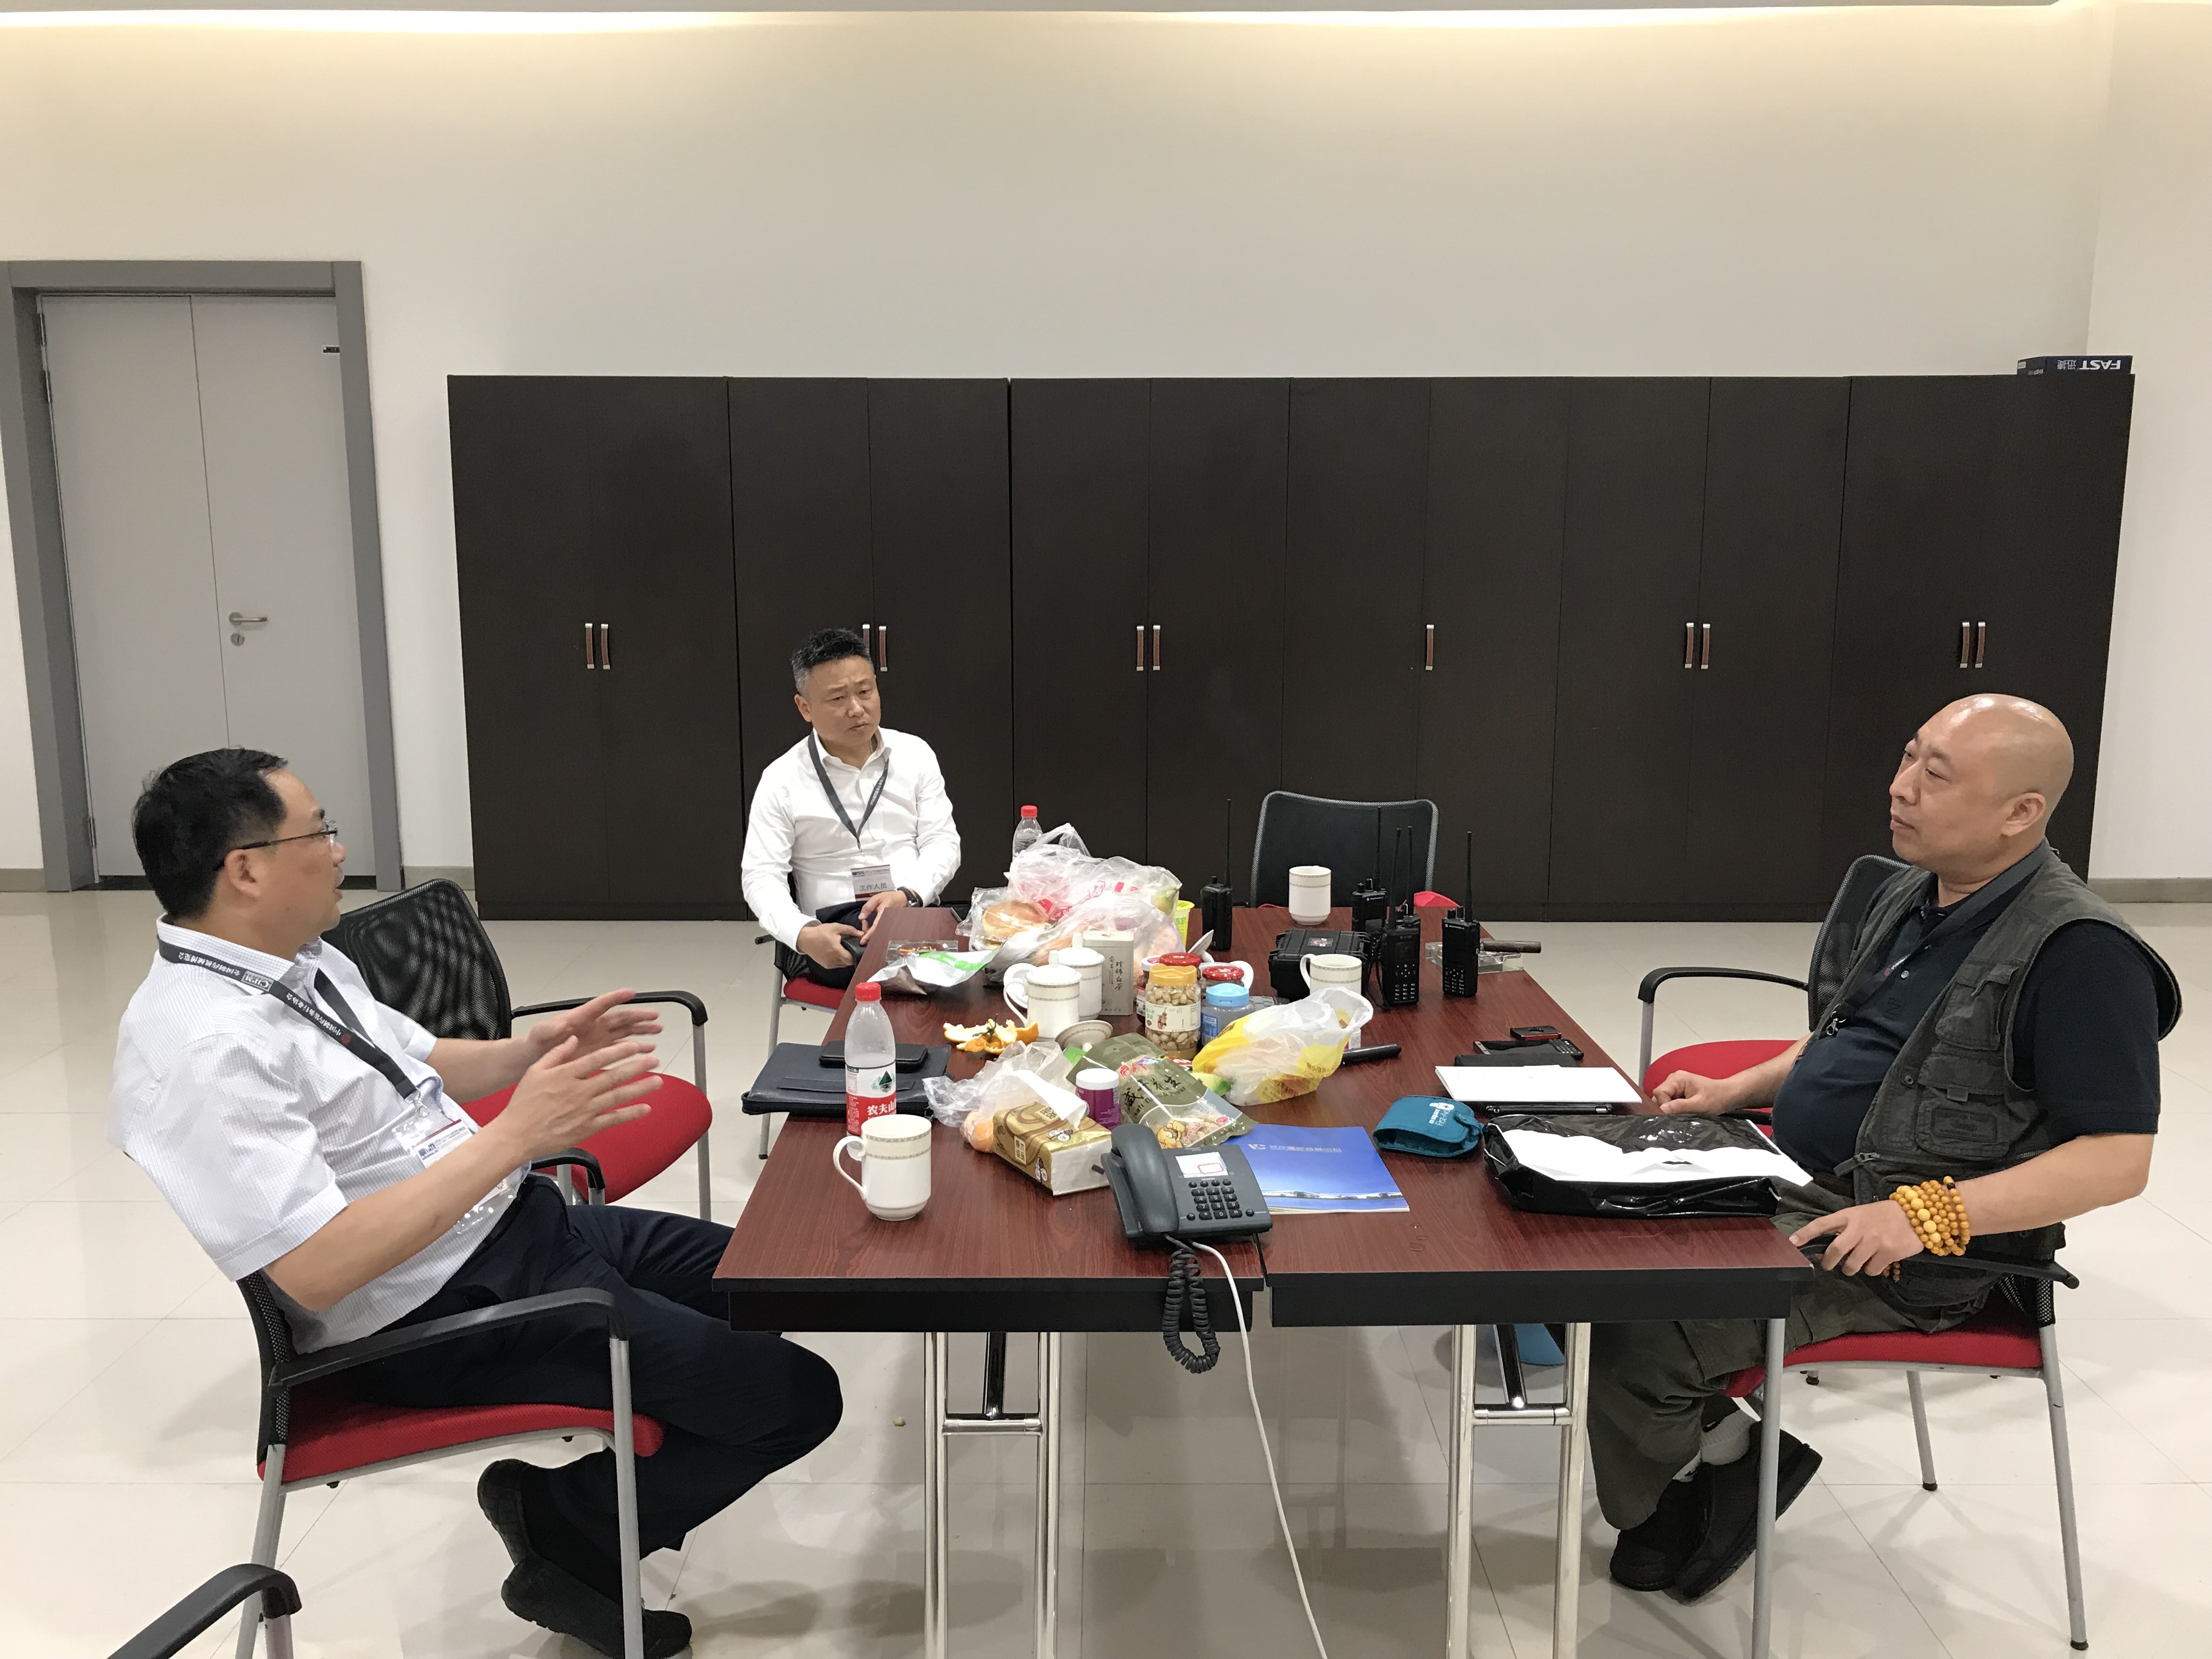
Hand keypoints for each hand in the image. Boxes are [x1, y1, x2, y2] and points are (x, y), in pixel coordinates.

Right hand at [497, 1037, 661, 1161]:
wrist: (517, 1134)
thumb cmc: (524, 1103)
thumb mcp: (535, 1071)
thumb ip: (556, 1054)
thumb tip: (573, 1038)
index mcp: (566, 1075)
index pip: (598, 1059)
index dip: (619, 1051)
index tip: (634, 1046)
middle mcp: (579, 1091)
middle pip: (613, 1076)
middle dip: (637, 1067)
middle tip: (654, 1060)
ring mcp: (585, 1110)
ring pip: (618, 1096)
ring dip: (640, 1088)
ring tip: (658, 1080)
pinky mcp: (587, 1127)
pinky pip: (613, 1119)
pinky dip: (630, 1114)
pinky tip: (645, 1108)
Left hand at [522, 988, 661, 1063]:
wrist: (534, 1059)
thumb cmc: (536, 1044)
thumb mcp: (540, 1034)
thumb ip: (550, 1029)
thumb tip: (560, 1025)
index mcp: (580, 1018)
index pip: (601, 1005)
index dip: (615, 998)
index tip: (630, 993)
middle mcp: (593, 1026)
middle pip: (620, 1018)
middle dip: (638, 1016)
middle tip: (654, 1016)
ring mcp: (598, 1039)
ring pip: (625, 1031)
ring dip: (641, 1030)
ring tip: (658, 1030)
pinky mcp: (600, 1052)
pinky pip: (622, 1047)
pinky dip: (636, 1047)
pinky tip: (648, 1050)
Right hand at [798, 920, 862, 970]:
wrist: (805, 939)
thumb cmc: (820, 932)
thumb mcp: (835, 927)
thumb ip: (850, 930)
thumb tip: (862, 934)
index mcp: (836, 951)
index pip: (851, 959)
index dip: (857, 955)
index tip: (859, 949)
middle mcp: (833, 960)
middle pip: (848, 963)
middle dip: (852, 956)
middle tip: (853, 949)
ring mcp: (829, 964)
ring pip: (843, 965)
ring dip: (846, 959)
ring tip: (845, 950)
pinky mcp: (825, 966)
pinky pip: (837, 965)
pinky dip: (839, 961)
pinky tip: (838, 953)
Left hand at [857, 888, 909, 936]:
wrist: (902, 898)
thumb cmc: (890, 897)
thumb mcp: (876, 898)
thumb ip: (868, 907)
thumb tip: (861, 918)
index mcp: (884, 914)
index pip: (876, 927)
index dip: (869, 935)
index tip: (862, 941)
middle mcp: (887, 922)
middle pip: (877, 934)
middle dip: (868, 934)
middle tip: (863, 924)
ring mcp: (889, 924)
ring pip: (879, 934)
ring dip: (871, 933)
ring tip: (865, 924)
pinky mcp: (889, 925)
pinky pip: (881, 931)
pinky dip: (874, 932)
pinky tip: (870, 927)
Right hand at [1649, 1071, 1744, 1115]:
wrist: (1728, 1095)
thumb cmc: (1717, 1098)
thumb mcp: (1699, 1105)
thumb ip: (1680, 1107)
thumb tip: (1662, 1109)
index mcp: (1677, 1079)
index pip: (1659, 1092)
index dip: (1663, 1105)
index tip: (1672, 1115)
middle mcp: (1673, 1080)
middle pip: (1659, 1096)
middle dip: (1667, 1108)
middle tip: (1680, 1115)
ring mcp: (1675, 1086)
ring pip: (1663, 1100)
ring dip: (1671, 1109)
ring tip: (1685, 1112)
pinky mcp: (1678, 1092)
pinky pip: (1669, 1102)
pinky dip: (1674, 1109)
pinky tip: (1684, 1111)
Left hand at [1791, 1202, 1923, 1276]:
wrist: (1917, 1214)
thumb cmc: (1884, 1215)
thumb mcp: (1861, 1214)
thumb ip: (1845, 1228)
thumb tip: (1827, 1248)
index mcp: (1849, 1216)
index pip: (1822, 1224)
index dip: (1805, 1234)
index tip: (1792, 1243)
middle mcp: (1859, 1228)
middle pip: (1835, 1251)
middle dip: (1828, 1262)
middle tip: (1828, 1264)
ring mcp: (1874, 1241)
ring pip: (1852, 1265)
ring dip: (1851, 1269)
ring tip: (1857, 1263)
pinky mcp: (1888, 1252)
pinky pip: (1871, 1270)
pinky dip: (1872, 1270)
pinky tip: (1877, 1262)